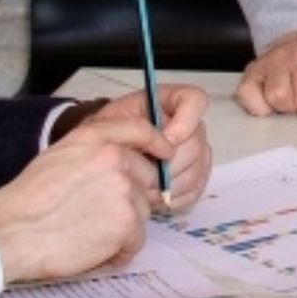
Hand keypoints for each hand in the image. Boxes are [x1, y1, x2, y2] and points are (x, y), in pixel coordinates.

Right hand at [0, 116, 172, 284]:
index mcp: (96, 138)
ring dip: (123, 226)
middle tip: (99, 213)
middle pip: (148, 178)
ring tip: (89, 232)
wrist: (11, 231)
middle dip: (131, 197)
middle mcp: (115, 158)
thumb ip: (96, 150)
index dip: (158, 142)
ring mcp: (125, 190)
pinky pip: (137, 239)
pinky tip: (94, 249)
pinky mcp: (127, 222)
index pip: (143, 129)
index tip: (165, 153)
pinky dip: (120, 250)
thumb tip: (125, 158)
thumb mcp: (61, 155)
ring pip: (143, 210)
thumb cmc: (29, 200)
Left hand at [87, 86, 213, 211]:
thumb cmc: (104, 140)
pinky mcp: (195, 177)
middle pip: (196, 143)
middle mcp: (188, 125)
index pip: (195, 101)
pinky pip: (194, 190)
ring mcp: (196, 152)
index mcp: (170, 102)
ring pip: (195, 170)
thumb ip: (139, 126)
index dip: (185, 123)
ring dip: (166, 183)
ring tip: (140, 187)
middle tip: (142, 173)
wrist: (100, 161)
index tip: (165, 141)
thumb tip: (167, 143)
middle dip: (168, 163)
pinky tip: (150, 195)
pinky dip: (170, 196)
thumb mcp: (111, 124)